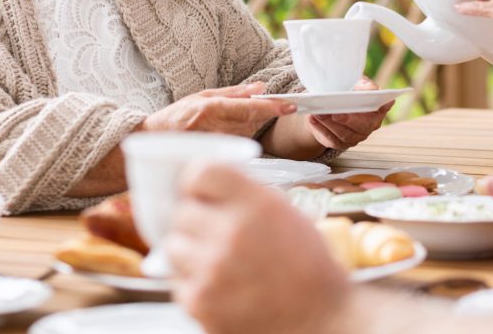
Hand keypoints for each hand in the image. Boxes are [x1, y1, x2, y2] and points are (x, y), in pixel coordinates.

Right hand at [145, 83, 295, 137]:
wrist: (152, 142)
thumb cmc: (176, 117)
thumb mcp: (202, 96)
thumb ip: (234, 93)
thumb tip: (261, 87)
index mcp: (211, 109)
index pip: (248, 109)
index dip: (272, 108)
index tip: (290, 106)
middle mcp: (214, 128)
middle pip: (253, 122)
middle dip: (263, 114)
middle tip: (266, 106)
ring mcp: (215, 145)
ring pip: (247, 133)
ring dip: (250, 125)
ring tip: (229, 120)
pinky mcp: (215, 157)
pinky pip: (238, 144)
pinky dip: (240, 136)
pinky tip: (228, 132)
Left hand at [168, 162, 348, 333]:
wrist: (319, 319)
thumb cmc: (307, 266)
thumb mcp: (285, 214)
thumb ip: (245, 196)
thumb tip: (207, 186)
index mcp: (257, 205)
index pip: (201, 172)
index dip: (197, 180)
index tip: (200, 190)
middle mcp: (231, 233)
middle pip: (184, 210)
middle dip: (196, 218)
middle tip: (215, 230)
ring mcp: (212, 270)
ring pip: (174, 244)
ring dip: (189, 249)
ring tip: (218, 259)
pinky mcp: (199, 302)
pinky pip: (176, 279)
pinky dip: (192, 279)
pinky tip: (220, 283)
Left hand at [304, 77, 390, 149]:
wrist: (328, 103)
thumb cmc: (345, 90)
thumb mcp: (354, 82)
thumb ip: (362, 84)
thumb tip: (370, 88)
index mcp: (377, 107)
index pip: (383, 107)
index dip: (383, 106)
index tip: (382, 101)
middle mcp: (370, 125)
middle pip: (362, 125)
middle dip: (348, 119)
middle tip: (334, 112)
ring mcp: (356, 137)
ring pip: (344, 134)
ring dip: (329, 123)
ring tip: (318, 113)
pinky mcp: (340, 143)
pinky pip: (330, 139)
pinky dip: (320, 129)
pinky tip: (312, 119)